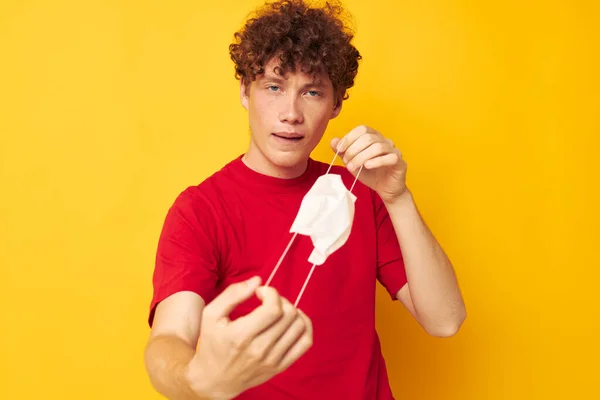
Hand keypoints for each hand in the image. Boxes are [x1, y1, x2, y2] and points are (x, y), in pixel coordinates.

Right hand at [185, 277, 312, 399]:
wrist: (215, 380)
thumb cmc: (212, 344)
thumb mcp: (211, 315)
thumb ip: (232, 294)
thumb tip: (257, 280)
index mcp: (241, 336)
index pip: (273, 308)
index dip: (271, 293)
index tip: (260, 292)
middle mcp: (260, 350)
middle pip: (288, 315)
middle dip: (280, 299)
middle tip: (268, 301)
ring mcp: (273, 360)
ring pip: (299, 325)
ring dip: (291, 311)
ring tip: (278, 311)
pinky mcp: (281, 366)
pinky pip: (305, 342)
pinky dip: (304, 325)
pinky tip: (293, 320)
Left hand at [331, 125, 407, 203]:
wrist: (385, 189)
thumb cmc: (370, 174)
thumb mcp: (352, 162)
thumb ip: (343, 152)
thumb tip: (333, 141)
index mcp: (374, 137)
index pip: (362, 129)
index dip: (349, 138)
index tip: (339, 149)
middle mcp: (385, 141)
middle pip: (368, 137)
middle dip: (353, 149)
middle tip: (346, 162)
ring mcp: (394, 151)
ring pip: (378, 147)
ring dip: (361, 157)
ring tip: (352, 167)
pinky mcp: (400, 162)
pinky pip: (390, 158)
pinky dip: (376, 161)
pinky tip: (367, 166)